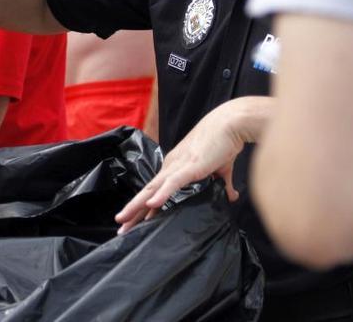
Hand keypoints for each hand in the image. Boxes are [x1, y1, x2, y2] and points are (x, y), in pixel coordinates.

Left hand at [115, 98, 256, 233]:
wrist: (231, 123)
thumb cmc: (223, 142)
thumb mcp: (221, 168)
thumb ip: (223, 183)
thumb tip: (231, 196)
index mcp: (175, 167)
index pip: (155, 191)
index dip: (142, 207)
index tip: (132, 222)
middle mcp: (171, 167)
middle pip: (147, 193)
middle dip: (132, 212)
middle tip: (120, 228)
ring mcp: (177, 166)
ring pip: (152, 189)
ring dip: (137, 206)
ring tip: (124, 221)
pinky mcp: (189, 166)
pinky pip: (172, 183)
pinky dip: (161, 194)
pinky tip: (151, 205)